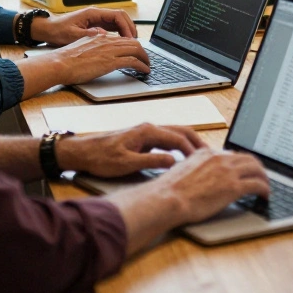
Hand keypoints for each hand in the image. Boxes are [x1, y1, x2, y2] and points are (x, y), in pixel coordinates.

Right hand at [18, 33, 149, 96]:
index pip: (123, 39)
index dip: (133, 45)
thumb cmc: (66, 59)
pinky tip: (145, 70)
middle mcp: (107, 42)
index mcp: (100, 38)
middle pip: (133, 42)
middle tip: (146, 59)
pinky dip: (142, 65)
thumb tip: (97, 45)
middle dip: (143, 51)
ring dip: (145, 58)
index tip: (137, 52)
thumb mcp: (81, 46)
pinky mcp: (110, 62)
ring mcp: (110, 51)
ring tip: (148, 65)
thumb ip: (92, 44)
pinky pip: (133, 61)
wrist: (60, 64)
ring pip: (136, 50)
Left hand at [29, 7, 137, 45]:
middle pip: (121, 17)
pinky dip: (120, 34)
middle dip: (130, 28)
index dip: (126, 26)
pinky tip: (122, 43)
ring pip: (119, 22)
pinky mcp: (96, 25)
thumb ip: (88, 34)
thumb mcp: (72, 34)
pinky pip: (113, 27)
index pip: (117, 15)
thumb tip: (103, 35)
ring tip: (131, 44)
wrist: (48, 29)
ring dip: (127, 31)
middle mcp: (97, 14)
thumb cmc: (57, 30)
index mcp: (93, 13)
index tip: (130, 38)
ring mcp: (98, 19)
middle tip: (135, 42)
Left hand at [58, 123, 205, 177]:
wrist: (81, 152)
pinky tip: (182, 155)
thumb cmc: (100, 157)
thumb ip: (151, 161)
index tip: (202, 162)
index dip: (192, 150)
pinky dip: (180, 145)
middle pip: (181, 131)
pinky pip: (167, 139)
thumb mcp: (126, 164)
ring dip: (190, 143)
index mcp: (147, 132)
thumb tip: (172, 161)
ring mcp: (146, 132)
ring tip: (201, 155)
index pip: (177, 138)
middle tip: (210, 155)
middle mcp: (149, 128)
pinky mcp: (143, 139)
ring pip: (175, 133)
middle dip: (197, 142)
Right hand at [152, 150, 270, 222]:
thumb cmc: (169, 191)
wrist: (167, 199)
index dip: (241, 162)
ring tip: (266, 186)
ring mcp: (227, 172)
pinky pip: (257, 184)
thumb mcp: (183, 170)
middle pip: (248, 158)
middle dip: (257, 167)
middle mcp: (219, 158)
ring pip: (256, 169)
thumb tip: (201, 177)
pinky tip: (265, 195)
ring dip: (264, 177)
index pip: (231, 154)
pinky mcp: (233, 187)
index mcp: (207, 153)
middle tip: (261, 176)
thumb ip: (195, 168)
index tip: (245, 169)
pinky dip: (265, 189)